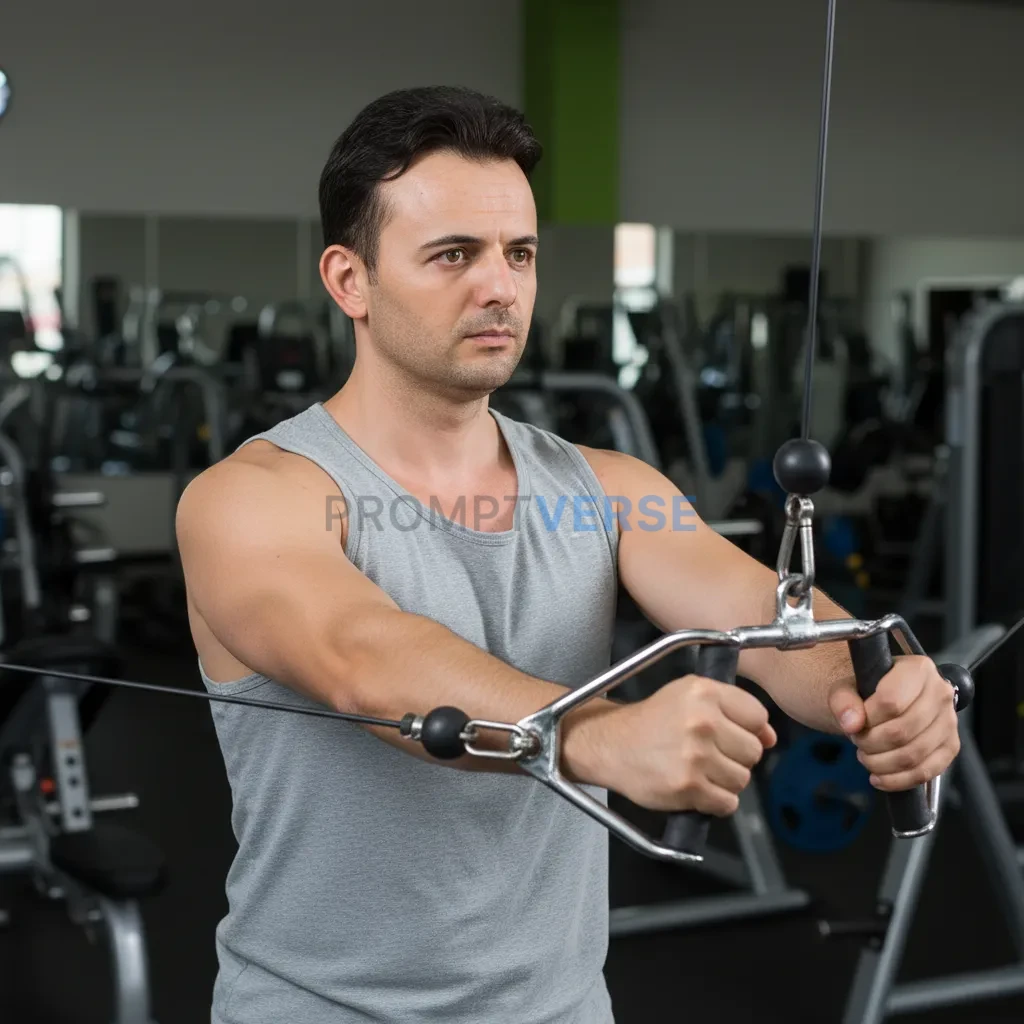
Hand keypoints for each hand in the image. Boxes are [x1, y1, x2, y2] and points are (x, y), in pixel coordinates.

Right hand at [578, 675, 776, 814]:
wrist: (611, 744)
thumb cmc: (651, 721)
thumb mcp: (688, 696)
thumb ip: (733, 709)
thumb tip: (770, 737)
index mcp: (704, 692)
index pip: (758, 717)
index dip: (749, 730)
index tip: (730, 735)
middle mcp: (703, 720)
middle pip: (753, 751)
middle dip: (736, 757)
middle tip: (709, 754)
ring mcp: (696, 755)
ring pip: (742, 779)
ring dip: (724, 781)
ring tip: (699, 770)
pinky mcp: (688, 786)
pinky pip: (727, 802)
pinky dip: (715, 801)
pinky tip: (696, 788)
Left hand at [829, 656, 959, 791]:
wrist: (887, 699)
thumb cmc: (868, 691)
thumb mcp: (846, 687)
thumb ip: (843, 700)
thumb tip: (852, 723)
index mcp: (918, 669)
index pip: (891, 702)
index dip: (867, 718)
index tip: (855, 721)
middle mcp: (940, 693)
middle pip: (902, 731)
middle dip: (870, 742)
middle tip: (857, 740)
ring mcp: (949, 721)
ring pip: (913, 755)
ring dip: (881, 762)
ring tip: (865, 755)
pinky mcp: (950, 746)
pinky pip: (926, 772)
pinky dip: (897, 780)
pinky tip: (878, 778)